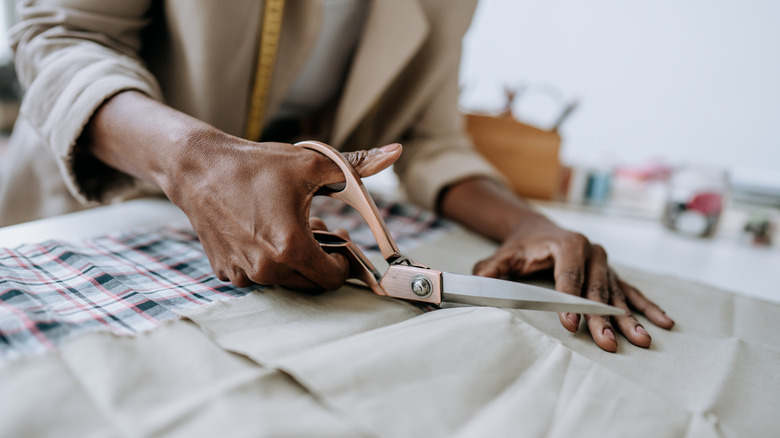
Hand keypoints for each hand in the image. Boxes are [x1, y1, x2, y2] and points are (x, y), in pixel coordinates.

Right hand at [83, 91, 400, 291]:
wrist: (199, 169)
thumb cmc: (256, 165)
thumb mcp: (311, 163)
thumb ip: (357, 166)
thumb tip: (397, 152)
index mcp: (291, 246)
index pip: (333, 278)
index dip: (344, 262)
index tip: (341, 239)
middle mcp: (266, 268)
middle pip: (311, 283)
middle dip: (321, 259)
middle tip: (318, 229)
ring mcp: (243, 274)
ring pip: (285, 281)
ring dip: (295, 260)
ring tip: (291, 227)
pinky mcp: (226, 272)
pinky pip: (259, 277)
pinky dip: (269, 261)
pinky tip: (265, 234)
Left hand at [473, 221, 674, 351]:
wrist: (537, 230)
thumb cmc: (520, 247)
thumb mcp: (502, 256)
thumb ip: (490, 270)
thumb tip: (478, 283)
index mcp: (566, 244)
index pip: (569, 277)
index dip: (569, 302)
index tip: (570, 325)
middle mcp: (591, 251)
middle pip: (596, 290)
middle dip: (601, 319)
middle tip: (607, 343)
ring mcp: (604, 262)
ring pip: (615, 294)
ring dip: (628, 319)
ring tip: (640, 340)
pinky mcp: (611, 272)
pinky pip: (631, 291)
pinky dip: (646, 307)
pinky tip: (663, 322)